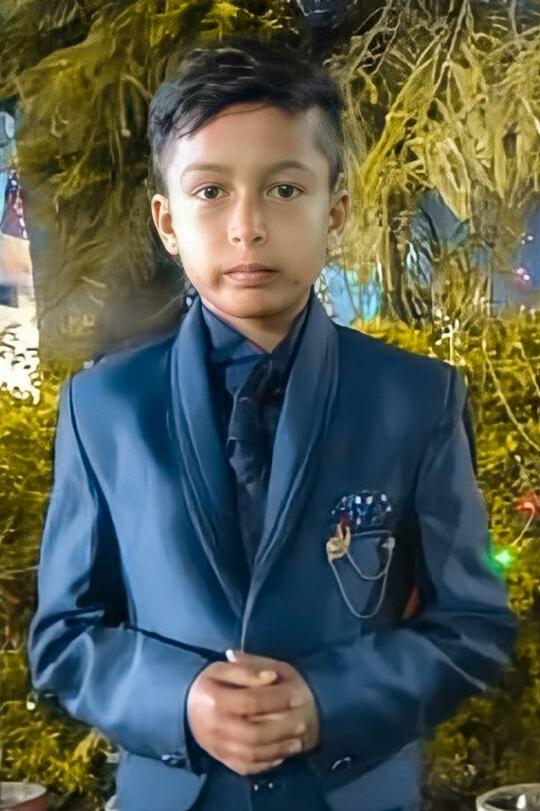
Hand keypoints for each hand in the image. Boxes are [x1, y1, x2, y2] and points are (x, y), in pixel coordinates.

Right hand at [186, 652, 318, 775]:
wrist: (185, 707)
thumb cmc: (210, 684)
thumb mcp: (222, 668)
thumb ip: (246, 669)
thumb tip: (270, 677)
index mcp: (215, 700)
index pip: (251, 701)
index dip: (276, 699)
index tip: (297, 695)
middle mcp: (215, 727)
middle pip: (253, 733)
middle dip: (281, 730)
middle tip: (302, 723)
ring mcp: (217, 747)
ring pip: (251, 754)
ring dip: (278, 750)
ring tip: (297, 742)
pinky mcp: (221, 760)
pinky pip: (245, 767)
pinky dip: (265, 765)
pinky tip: (280, 756)